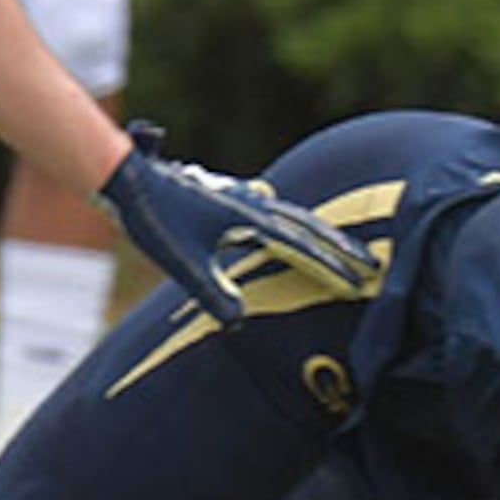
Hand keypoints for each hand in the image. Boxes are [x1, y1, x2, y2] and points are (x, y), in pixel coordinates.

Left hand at [94, 123, 381, 323]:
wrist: (128, 177)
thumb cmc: (154, 219)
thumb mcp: (183, 264)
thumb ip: (213, 291)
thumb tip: (238, 322)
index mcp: (248, 220)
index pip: (301, 247)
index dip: (332, 266)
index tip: (362, 281)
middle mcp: (251, 205)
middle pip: (307, 227)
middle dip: (340, 247)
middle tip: (372, 264)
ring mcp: (238, 198)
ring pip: (291, 216)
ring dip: (318, 232)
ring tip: (340, 244)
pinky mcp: (223, 197)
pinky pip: (270, 210)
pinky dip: (289, 220)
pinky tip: (283, 218)